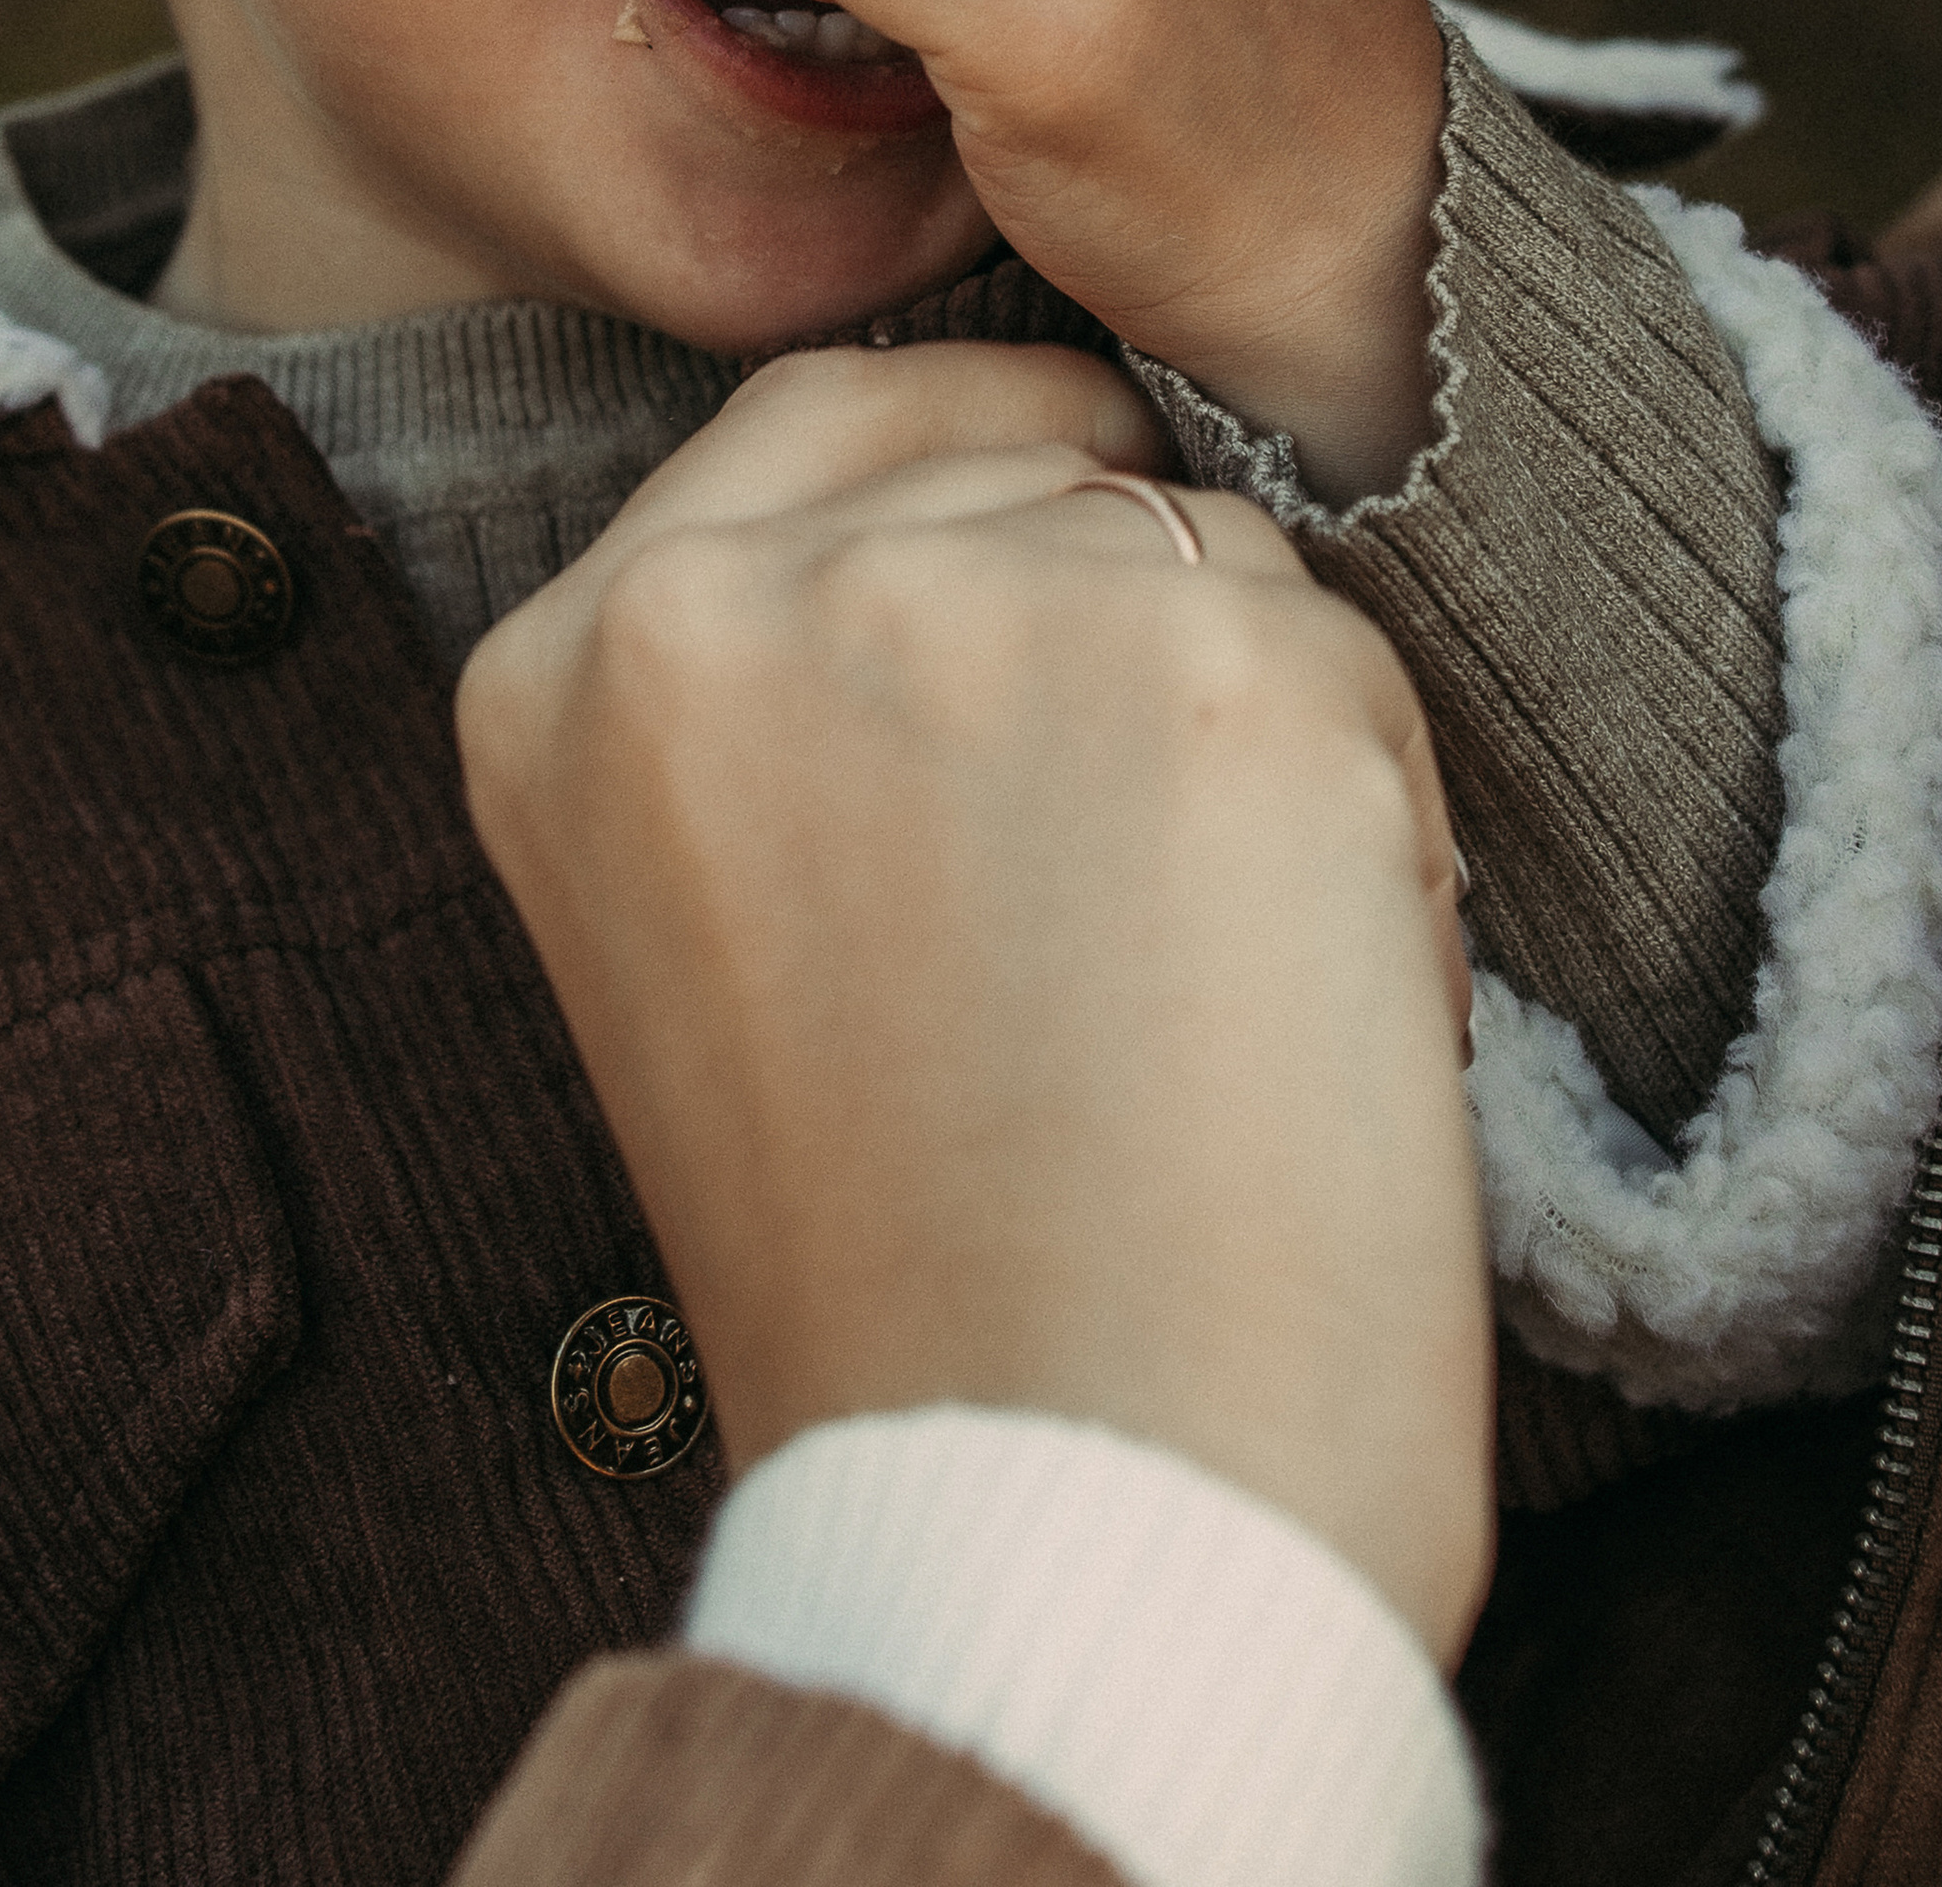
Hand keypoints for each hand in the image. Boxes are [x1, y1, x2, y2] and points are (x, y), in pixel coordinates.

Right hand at [459, 341, 1493, 1665]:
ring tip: (1197, 992)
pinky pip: (1352, 661)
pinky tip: (1296, 1013)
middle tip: (1141, 885)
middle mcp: (735, 599)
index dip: (975, 459)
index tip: (1068, 522)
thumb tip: (1025, 515)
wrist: (1044, 1526)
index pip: (821, 416)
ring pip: (1206, 553)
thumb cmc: (898, 1281)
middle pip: (1033, 470)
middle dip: (1126, 621)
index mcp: (564, 670)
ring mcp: (976, 607)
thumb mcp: (703, 929)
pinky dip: (1376, 822)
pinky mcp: (1214, 663)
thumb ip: (789, 697)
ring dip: (1253, 729)